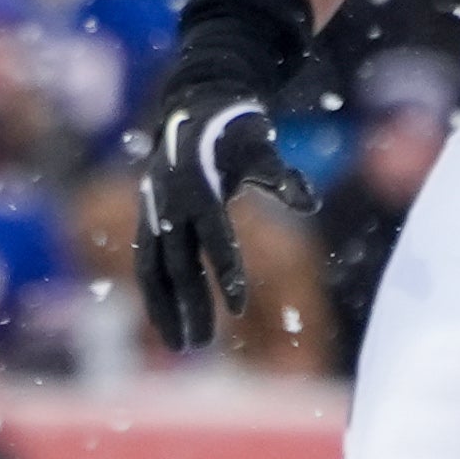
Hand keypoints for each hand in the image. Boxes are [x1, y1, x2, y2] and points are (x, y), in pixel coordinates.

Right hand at [134, 82, 318, 351]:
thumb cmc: (235, 133)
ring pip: (154, 270)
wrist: (193, 110)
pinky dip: (156, 294)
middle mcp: (169, 204)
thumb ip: (283, 177)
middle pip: (179, 264)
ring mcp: (153, 213)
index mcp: (197, 186)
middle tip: (203, 346)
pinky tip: (167, 323)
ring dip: (165, 311)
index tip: (240, 307)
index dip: (227, 272)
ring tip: (181, 348)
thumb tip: (311, 203)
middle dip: (191, 306)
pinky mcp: (148, 221)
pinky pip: (147, 264)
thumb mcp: (263, 149)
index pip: (213, 238)